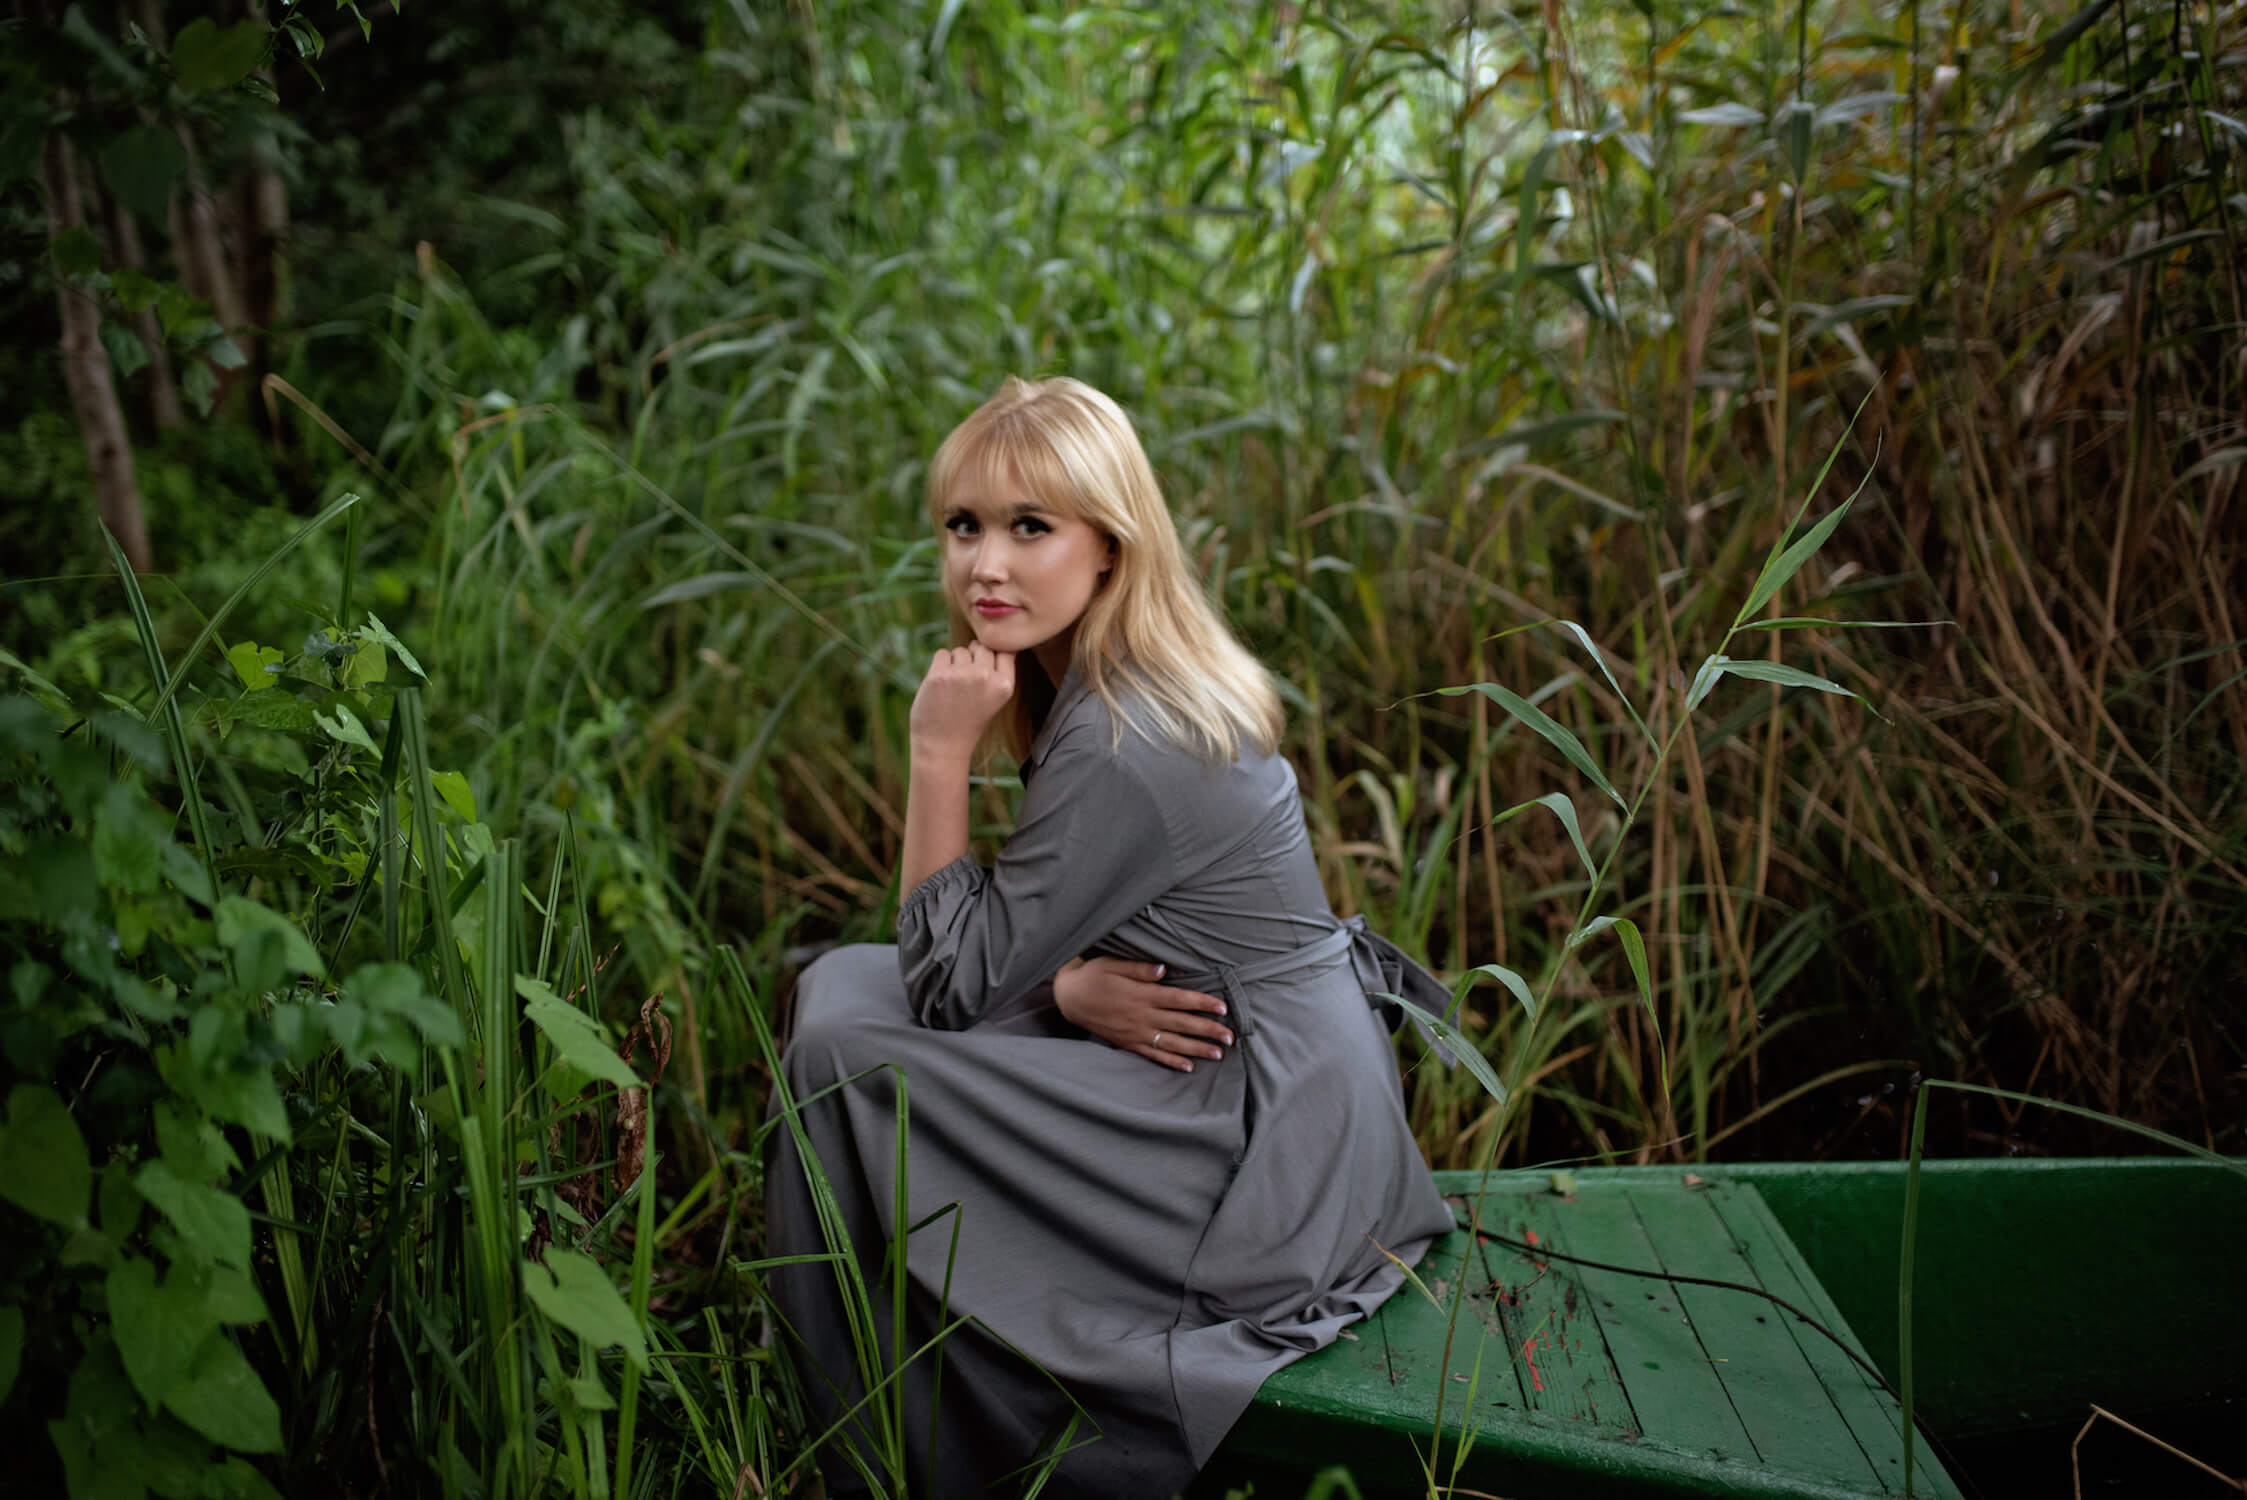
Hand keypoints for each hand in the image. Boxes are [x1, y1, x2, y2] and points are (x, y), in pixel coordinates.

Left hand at [909, 642, 1015, 758]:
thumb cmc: (968, 720)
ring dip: (955, 663)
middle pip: (982, 647)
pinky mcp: (939, 675)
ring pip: (960, 650)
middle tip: (966, 684)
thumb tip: (991, 639)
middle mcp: (987, 677)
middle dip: (973, 658)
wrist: (942, 746)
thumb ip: (997, 672)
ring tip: (954, 689)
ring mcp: (962, 675)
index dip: (993, 656)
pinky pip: (942, 654)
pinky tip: (941, 687)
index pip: (1005, 650)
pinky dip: (939, 666)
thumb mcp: (995, 699)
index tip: (984, 670)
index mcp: (1005, 685)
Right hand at [1053, 957, 1230, 1072]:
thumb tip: (1163, 969)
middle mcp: (1142, 1016)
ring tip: (1218, 1054)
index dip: (1202, 1003)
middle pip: (1181, 1024)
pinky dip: (1171, 1061)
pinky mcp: (1129, 1043)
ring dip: (1196, 1048)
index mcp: (1142, 994)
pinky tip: (1188, 1066)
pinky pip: (1153, 1054)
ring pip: (1172, 1043)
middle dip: (1208, 1030)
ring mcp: (1136, 1033)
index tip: (1222, 1008)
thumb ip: (1139, 968)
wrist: (1069, 998)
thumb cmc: (1093, 976)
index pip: (1179, 999)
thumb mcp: (1113, 964)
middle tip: (1231, 1037)